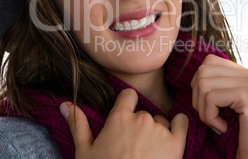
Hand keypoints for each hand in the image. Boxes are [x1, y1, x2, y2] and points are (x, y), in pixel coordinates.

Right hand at [60, 88, 188, 158]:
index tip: (126, 117)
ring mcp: (160, 130)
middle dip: (140, 126)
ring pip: (161, 121)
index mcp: (118, 118)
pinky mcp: (176, 144)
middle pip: (144, 113)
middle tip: (134, 147)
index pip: (128, 95)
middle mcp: (141, 119)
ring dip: (157, 131)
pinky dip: (179, 126)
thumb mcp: (84, 152)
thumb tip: (66, 104)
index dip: (127, 105)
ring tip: (149, 153)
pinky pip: (182, 122)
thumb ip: (78, 124)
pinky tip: (171, 139)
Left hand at [191, 55, 247, 158]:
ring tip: (217, 124)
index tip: (209, 106)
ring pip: (204, 84)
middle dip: (197, 97)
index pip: (210, 61)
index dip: (199, 84)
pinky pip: (211, 98)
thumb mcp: (230, 104)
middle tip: (211, 117)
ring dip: (203, 110)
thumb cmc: (242, 136)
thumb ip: (219, 84)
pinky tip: (223, 128)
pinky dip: (210, 117)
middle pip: (204, 70)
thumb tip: (196, 73)